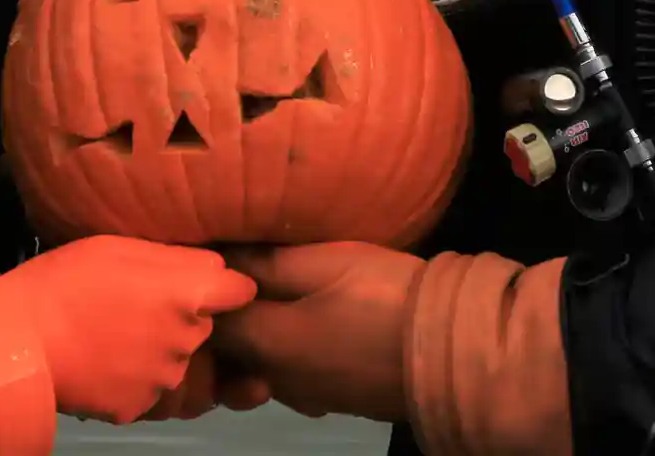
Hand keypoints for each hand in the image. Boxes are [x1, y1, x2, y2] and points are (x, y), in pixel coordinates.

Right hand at [22, 234, 256, 420]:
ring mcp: (163, 380)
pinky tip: (101, 363)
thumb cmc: (70, 278)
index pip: (239, 291)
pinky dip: (130, 378)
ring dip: (156, 349)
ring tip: (112, 334)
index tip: (204, 284)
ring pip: (174, 359)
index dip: (225, 287)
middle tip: (136, 304)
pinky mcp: (137, 408)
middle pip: (202, 326)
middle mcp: (188, 341)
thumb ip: (178, 258)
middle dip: (181, 316)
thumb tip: (215, 269)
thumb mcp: (123, 245)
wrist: (20, 339)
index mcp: (190, 295)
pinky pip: (145, 389)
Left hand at [212, 242, 426, 422]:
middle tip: (233, 273)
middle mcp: (276, 378)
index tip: (205, 259)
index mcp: (268, 342)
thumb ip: (267, 261)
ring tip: (264, 294)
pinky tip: (300, 323)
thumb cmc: (385, 296)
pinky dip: (283, 351)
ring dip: (254, 335)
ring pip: (259, 365)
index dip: (201, 289)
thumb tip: (218, 255)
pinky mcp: (333, 399)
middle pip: (230, 349)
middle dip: (224, 316)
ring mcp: (306, 394)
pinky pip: (289, 376)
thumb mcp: (326, 262)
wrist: (453, 352)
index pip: (208, 320)